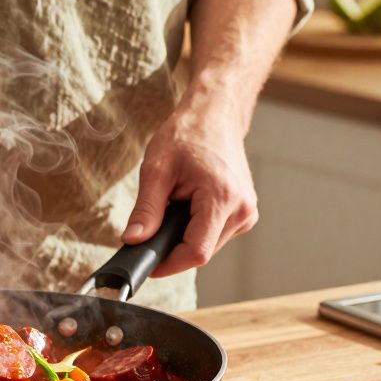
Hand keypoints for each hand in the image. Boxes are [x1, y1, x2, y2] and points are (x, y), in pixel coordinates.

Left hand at [121, 107, 258, 276]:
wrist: (215, 116)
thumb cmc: (187, 135)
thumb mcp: (156, 170)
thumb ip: (146, 210)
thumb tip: (133, 241)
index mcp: (222, 197)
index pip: (196, 253)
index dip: (168, 264)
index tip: (148, 264)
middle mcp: (242, 209)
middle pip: (201, 252)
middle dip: (173, 246)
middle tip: (154, 226)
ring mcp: (247, 212)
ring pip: (208, 246)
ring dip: (185, 237)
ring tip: (175, 207)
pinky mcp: (245, 213)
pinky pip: (215, 235)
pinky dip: (197, 229)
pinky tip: (189, 208)